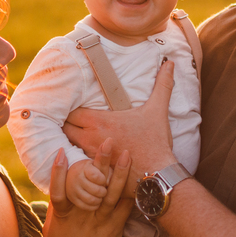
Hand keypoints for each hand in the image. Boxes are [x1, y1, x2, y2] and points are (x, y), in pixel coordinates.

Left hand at [64, 59, 176, 177]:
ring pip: (68, 145)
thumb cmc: (155, 142)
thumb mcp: (158, 110)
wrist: (157, 173)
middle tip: (72, 119)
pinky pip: (77, 162)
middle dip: (66, 123)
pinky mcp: (94, 170)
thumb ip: (162, 85)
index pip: (71, 112)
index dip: (69, 108)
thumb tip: (170, 63)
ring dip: (70, 139)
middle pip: (65, 128)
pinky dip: (76, 157)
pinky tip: (82, 154)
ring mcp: (91, 156)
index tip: (73, 104)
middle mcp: (91, 138)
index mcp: (100, 121)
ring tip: (75, 134)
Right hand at [65, 155, 109, 212]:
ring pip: (91, 200)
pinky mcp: (72, 198)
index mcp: (85, 168)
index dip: (103, 180)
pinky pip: (85, 206)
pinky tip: (96, 202)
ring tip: (100, 197)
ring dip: (99, 200)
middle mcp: (77, 178)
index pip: (96, 176)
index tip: (103, 180)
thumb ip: (108, 173)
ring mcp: (73, 189)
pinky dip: (93, 206)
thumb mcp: (101, 166)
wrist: (74, 172)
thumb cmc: (93, 170)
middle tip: (104, 191)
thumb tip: (108, 183)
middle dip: (103, 192)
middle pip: (96, 190)